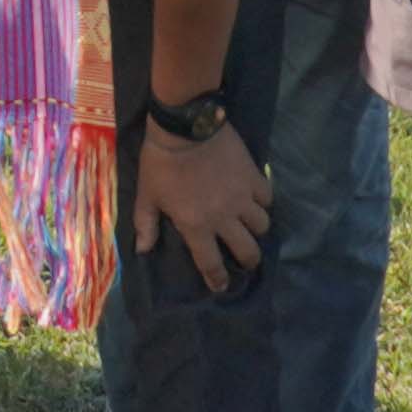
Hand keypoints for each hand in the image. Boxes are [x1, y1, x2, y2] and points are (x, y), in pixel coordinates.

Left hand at [130, 117, 268, 286]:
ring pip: (263, 226)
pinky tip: (256, 200)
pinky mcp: (253, 177)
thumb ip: (146, 224)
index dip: (217, 279)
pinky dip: (263, 202)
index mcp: (197, 225)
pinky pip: (268, 198)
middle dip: (248, 260)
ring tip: (250, 226)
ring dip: (256, 230)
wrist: (185, 126)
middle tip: (245, 258)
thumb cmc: (161, 162)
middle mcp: (224, 217)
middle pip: (248, 251)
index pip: (211, 263)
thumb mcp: (146, 195)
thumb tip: (143, 250)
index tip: (221, 285)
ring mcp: (242, 197)